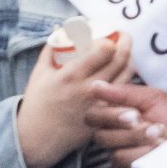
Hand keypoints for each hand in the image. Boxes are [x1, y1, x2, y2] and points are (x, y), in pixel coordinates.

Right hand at [16, 28, 135, 167]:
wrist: (36, 139)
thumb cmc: (38, 104)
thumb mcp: (39, 74)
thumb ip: (50, 50)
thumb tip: (59, 29)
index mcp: (70, 76)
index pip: (103, 50)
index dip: (111, 40)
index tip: (111, 35)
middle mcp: (88, 89)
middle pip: (120, 60)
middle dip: (126, 43)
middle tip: (124, 37)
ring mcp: (99, 105)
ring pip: (126, 76)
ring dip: (130, 61)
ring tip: (126, 53)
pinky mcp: (104, 118)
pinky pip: (123, 96)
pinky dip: (126, 82)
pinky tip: (124, 75)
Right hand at [85, 81, 166, 167]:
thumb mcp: (155, 99)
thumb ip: (126, 93)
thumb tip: (95, 86)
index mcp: (116, 117)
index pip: (93, 116)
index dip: (109, 115)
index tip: (133, 113)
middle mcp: (113, 138)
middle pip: (101, 137)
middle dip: (130, 132)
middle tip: (152, 126)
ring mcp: (118, 159)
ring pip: (116, 154)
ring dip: (143, 144)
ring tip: (163, 137)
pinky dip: (146, 159)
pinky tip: (159, 153)